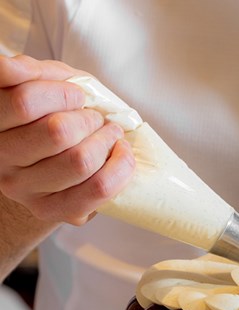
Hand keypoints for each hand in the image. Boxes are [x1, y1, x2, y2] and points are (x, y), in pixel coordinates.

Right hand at [0, 55, 133, 224]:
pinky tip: (121, 154)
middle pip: (57, 132)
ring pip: (80, 161)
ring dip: (107, 141)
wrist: (48, 161)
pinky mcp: (50, 210)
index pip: (25, 102)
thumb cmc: (49, 114)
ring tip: (111, 133)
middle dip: (89, 119)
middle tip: (95, 117)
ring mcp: (21, 188)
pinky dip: (121, 167)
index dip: (63, 93)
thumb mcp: (41, 83)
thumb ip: (31, 71)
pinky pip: (98, 188)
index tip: (77, 95)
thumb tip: (16, 68)